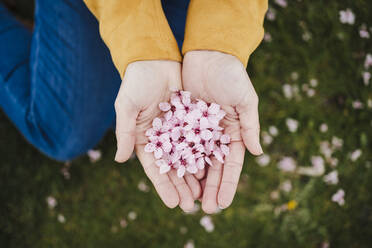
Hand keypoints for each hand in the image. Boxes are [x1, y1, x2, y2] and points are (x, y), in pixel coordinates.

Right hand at [114, 60, 200, 210]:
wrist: (155, 58)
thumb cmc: (136, 81)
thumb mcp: (127, 106)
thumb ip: (125, 132)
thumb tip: (120, 160)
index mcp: (145, 138)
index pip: (155, 168)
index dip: (164, 186)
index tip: (174, 204)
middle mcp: (163, 137)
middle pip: (174, 167)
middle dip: (182, 187)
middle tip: (192, 207)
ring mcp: (178, 129)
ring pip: (189, 157)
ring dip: (196, 176)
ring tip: (204, 195)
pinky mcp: (192, 119)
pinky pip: (201, 140)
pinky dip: (206, 154)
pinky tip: (213, 169)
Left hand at [182, 51, 262, 212]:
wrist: (209, 54)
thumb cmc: (232, 76)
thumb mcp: (246, 100)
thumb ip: (251, 126)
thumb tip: (258, 153)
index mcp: (233, 132)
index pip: (231, 165)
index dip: (228, 185)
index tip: (223, 204)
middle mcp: (216, 136)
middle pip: (212, 168)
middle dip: (209, 188)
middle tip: (204, 208)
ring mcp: (198, 131)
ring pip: (195, 161)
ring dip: (192, 180)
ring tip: (188, 199)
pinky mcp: (182, 122)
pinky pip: (178, 145)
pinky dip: (177, 161)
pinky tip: (173, 177)